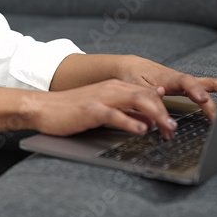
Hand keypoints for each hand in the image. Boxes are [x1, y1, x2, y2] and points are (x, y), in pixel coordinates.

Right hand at [27, 79, 178, 138]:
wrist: (43, 107)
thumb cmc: (71, 111)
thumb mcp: (103, 110)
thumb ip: (125, 112)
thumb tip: (147, 121)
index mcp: (116, 87)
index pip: (147, 93)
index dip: (164, 107)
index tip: (172, 124)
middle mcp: (112, 88)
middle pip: (147, 95)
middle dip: (165, 112)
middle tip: (174, 129)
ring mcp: (102, 97)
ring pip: (137, 101)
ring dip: (156, 115)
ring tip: (167, 129)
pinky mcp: (92, 109)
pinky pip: (116, 114)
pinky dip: (131, 121)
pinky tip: (141, 130)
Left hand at [114, 55, 216, 124]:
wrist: (131, 66)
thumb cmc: (133, 77)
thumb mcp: (137, 92)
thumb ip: (152, 108)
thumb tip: (166, 128)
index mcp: (169, 78)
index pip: (186, 82)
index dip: (195, 90)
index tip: (202, 99)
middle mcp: (181, 79)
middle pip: (205, 82)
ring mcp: (186, 83)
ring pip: (209, 85)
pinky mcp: (187, 88)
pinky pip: (205, 90)